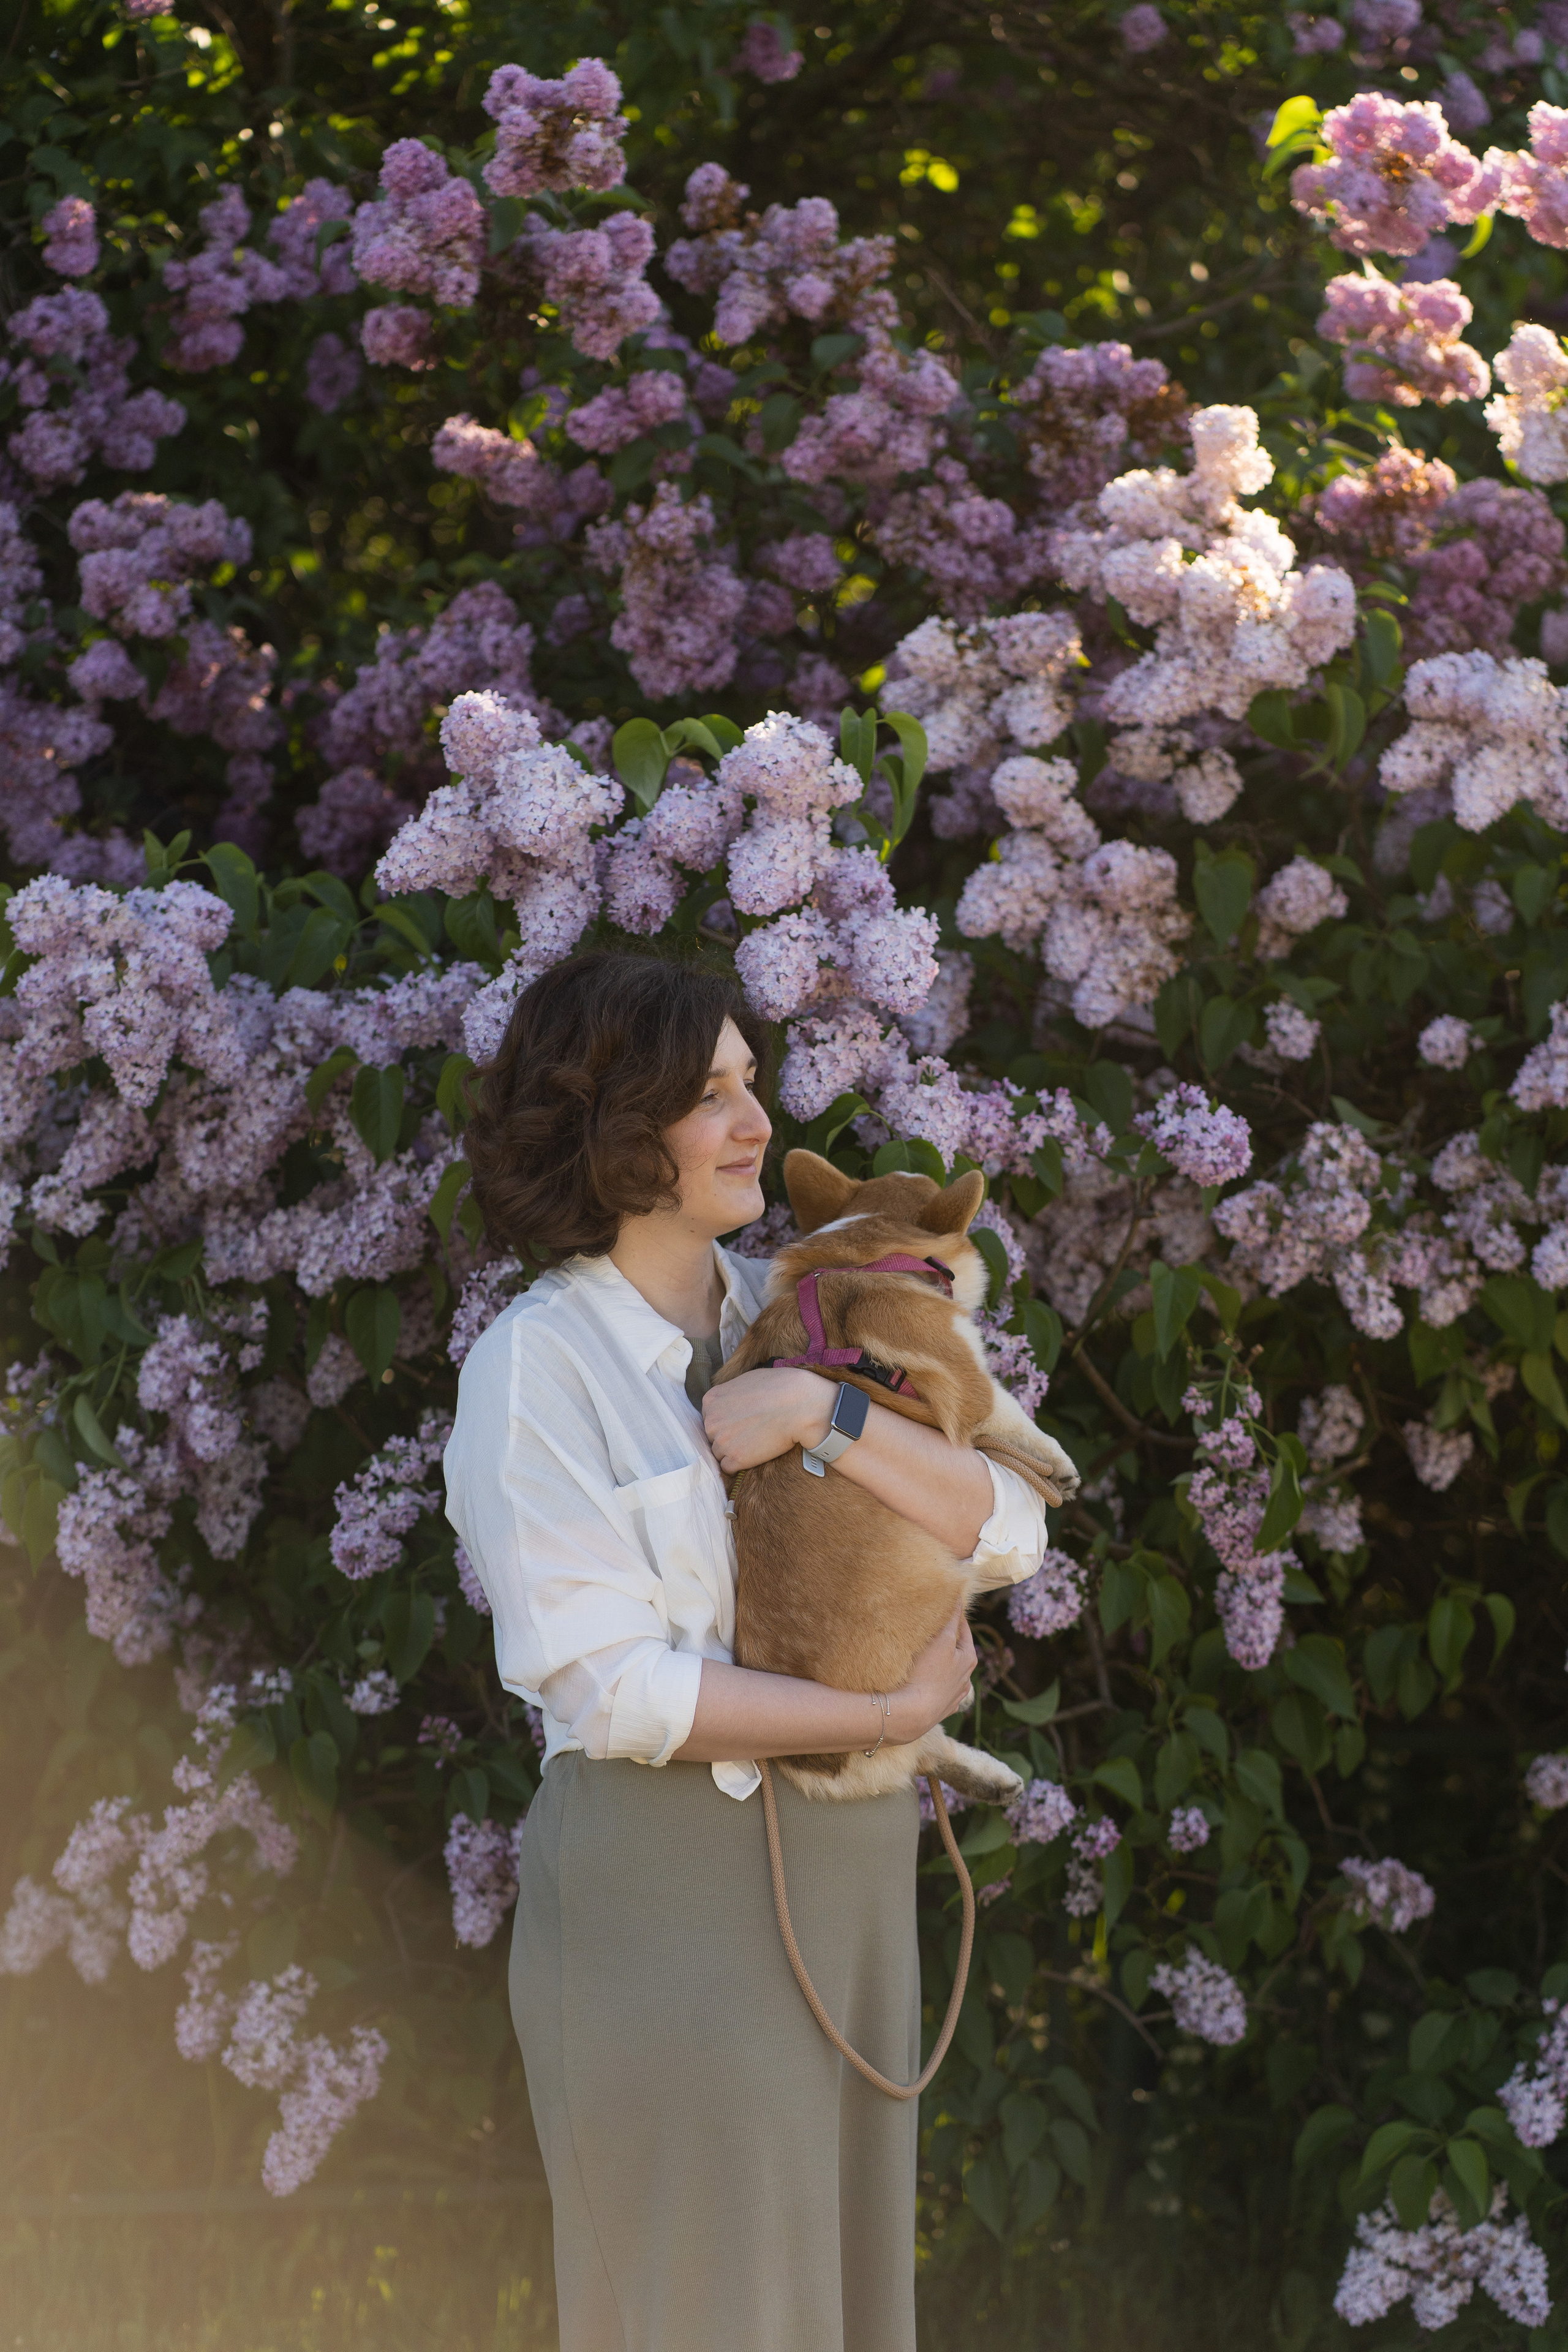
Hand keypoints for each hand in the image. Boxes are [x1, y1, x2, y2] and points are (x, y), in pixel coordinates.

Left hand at [702, 1366, 835, 1473]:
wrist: (800, 1405)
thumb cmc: (780, 1388)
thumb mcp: (747, 1380)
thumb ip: (730, 1394)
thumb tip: (731, 1401)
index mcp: (711, 1400)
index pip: (711, 1418)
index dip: (727, 1422)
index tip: (742, 1422)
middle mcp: (711, 1421)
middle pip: (713, 1436)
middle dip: (729, 1436)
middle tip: (751, 1432)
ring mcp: (722, 1441)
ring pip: (720, 1453)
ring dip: (735, 1451)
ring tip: (756, 1443)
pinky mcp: (735, 1459)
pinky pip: (729, 1468)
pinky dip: (741, 1465)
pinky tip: (755, 1454)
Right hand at [890, 1605, 976, 1742]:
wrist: (914, 1713)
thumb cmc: (927, 1674)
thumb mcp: (941, 1640)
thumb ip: (951, 1619)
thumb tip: (959, 1598)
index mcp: (969, 1659)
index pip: (963, 1629)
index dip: (955, 1615)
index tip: (946, 1604)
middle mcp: (966, 1677)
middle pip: (958, 1651)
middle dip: (947, 1639)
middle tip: (933, 1627)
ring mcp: (955, 1695)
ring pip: (950, 1672)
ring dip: (942, 1663)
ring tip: (927, 1654)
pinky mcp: (942, 1708)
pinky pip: (940, 1690)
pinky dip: (936, 1683)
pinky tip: (926, 1680)